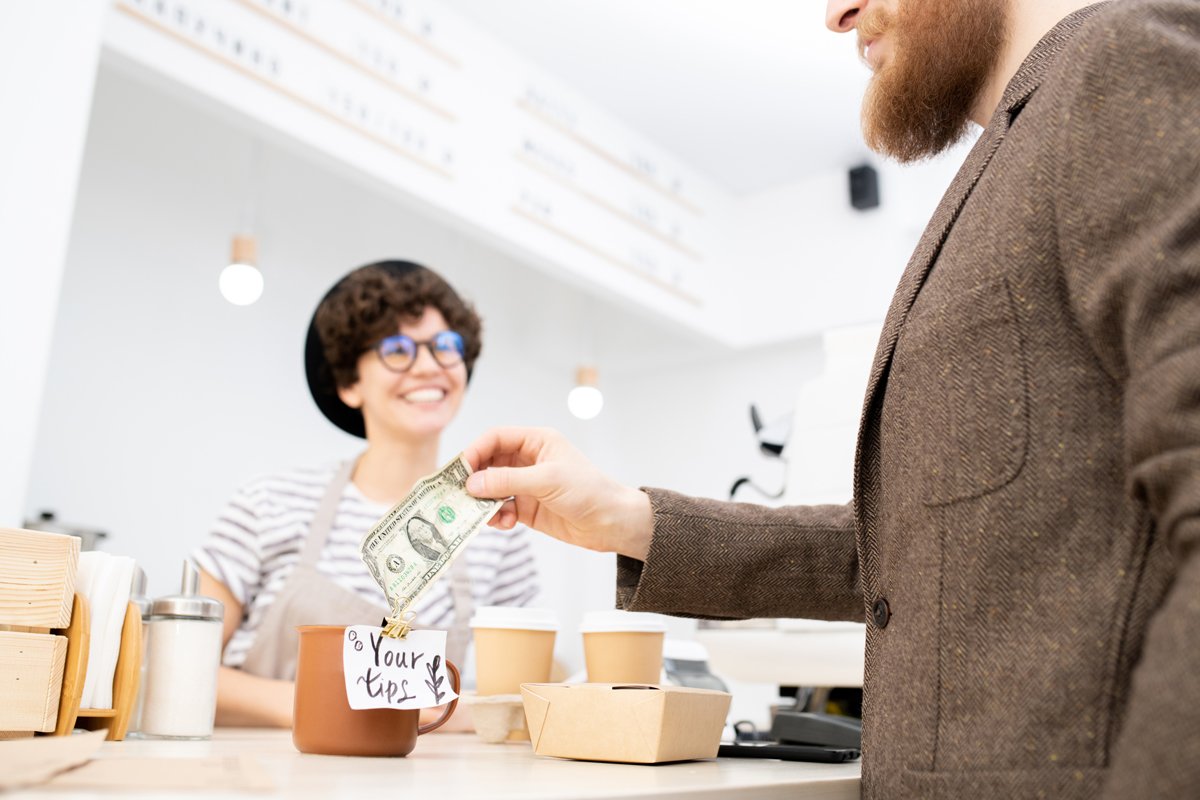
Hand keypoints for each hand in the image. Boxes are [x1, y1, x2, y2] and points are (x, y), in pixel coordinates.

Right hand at [463, 427, 652, 559]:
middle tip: (458, 495)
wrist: (611, 523)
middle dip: (474, 479)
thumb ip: (508, 481)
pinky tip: (505, 524)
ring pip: (492, 489)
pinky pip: (501, 509)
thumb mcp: (547, 480)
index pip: (496, 438)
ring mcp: (526, 485)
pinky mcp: (527, 508)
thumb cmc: (588, 491)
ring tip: (483, 514)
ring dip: (484, 502)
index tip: (460, 470)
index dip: (476, 450)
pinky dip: (497, 516)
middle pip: (489, 463)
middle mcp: (528, 460)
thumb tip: (472, 484)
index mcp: (536, 442)